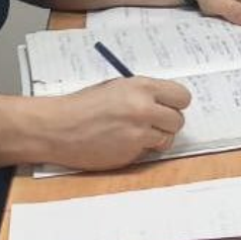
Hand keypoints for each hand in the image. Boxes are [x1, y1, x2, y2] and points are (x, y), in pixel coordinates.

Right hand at [39, 77, 190, 170]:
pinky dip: (141, 149)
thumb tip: (164, 103)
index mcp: (140, 86)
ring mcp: (139, 133)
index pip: (181, 96)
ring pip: (167, 138)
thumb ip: (141, 94)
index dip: (175, 103)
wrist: (59, 127)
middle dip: (167, 123)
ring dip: (156, 138)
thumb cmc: (82, 105)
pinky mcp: (132, 153)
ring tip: (134, 133)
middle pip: (178, 120)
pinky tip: (122, 142)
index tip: (168, 106)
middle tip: (151, 122)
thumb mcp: (115, 88)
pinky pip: (149, 152)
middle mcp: (144, 108)